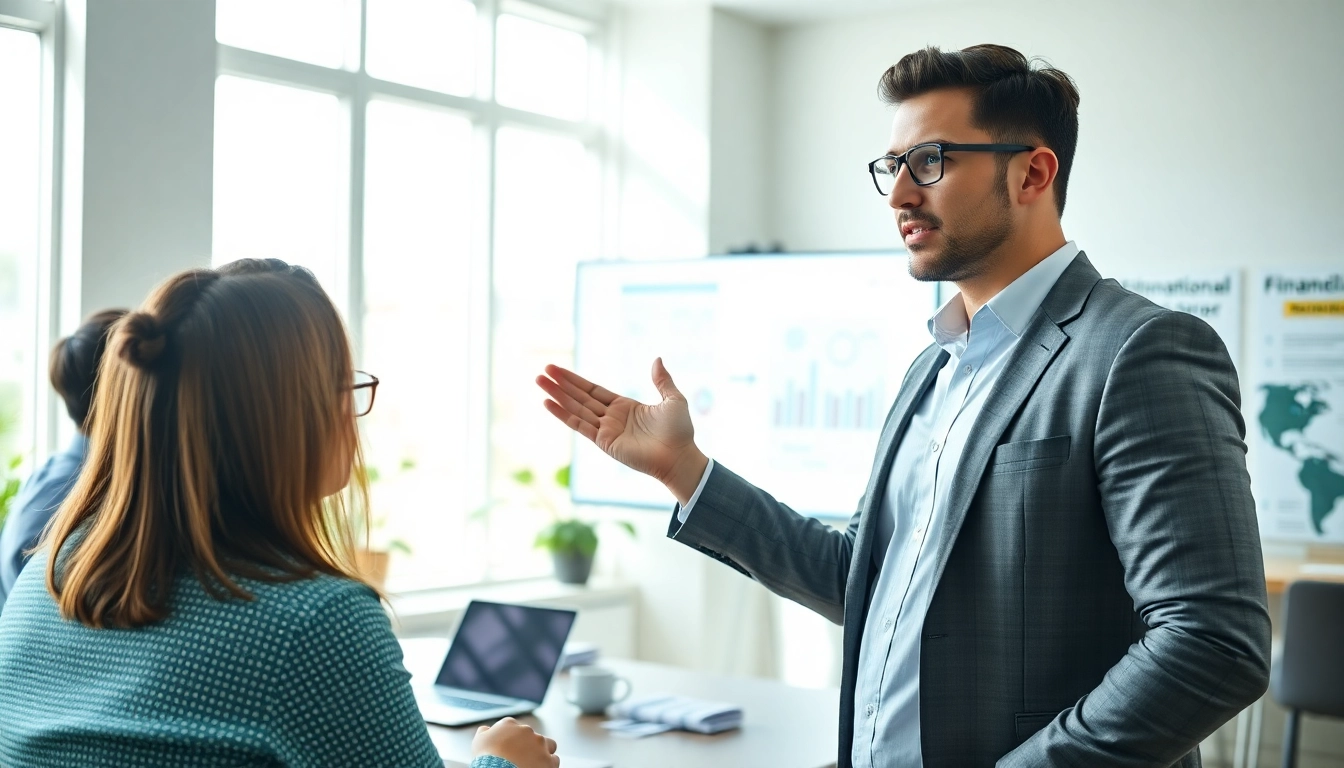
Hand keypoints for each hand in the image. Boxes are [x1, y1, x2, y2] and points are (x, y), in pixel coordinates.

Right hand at [471, 717, 558, 767]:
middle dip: (528, 744)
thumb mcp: (479, 741)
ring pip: (548, 744)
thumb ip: (484, 732)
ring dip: (543, 751)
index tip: (509, 747)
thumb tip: (486, 729)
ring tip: (534, 762)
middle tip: (521, 757)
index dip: (512, 738)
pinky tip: (539, 767)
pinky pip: (554, 759)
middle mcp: (527, 731)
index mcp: (509, 724)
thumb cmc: (487, 757)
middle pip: (531, 735)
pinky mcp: (548, 759)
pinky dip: (549, 764)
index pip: (513, 726)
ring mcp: (539, 744)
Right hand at [537, 358, 708, 504]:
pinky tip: (548, 403)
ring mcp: (606, 430)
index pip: (593, 390)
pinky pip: (580, 425)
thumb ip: (662, 381)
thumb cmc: (679, 431)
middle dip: (561, 384)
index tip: (558, 369)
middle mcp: (611, 418)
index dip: (575, 380)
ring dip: (557, 395)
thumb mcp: (673, 399)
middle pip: (580, 397)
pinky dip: (563, 414)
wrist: (679, 456)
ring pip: (576, 408)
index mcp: (624, 407)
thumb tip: (657, 359)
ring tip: (540, 381)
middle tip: (543, 371)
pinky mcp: (604, 442)